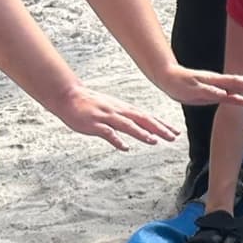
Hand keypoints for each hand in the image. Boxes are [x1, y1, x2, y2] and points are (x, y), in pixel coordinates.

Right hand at [53, 82, 176, 150]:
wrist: (68, 95)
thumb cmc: (90, 104)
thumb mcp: (112, 110)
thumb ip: (126, 120)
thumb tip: (139, 133)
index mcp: (123, 109)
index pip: (146, 117)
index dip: (161, 124)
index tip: (175, 132)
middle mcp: (118, 111)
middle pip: (142, 119)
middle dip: (158, 128)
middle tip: (173, 137)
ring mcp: (106, 116)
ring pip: (127, 125)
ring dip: (141, 133)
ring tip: (153, 140)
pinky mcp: (94, 124)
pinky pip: (107, 132)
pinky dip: (116, 140)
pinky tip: (125, 147)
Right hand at [154, 62, 242, 110]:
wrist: (168, 78)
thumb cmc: (190, 87)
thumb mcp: (210, 92)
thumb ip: (224, 95)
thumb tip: (238, 99)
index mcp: (219, 83)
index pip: (239, 83)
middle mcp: (214, 81)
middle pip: (237, 82)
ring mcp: (204, 84)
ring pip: (224, 86)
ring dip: (238, 90)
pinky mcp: (194, 88)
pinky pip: (206, 90)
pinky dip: (215, 92)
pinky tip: (224, 94)